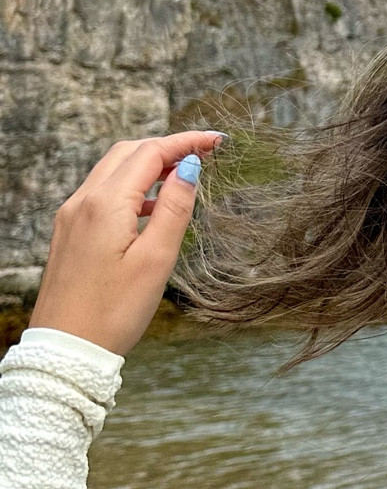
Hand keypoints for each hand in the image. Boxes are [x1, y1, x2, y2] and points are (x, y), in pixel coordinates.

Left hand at [30, 132, 224, 356]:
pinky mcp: (69, 232)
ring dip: (148, 164)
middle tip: (204, 153)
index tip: (217, 141)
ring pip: (112, 170)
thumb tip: (189, 168)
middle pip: (127, 152)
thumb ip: (174, 209)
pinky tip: (152, 207)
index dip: (185, 142)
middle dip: (166, 146)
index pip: (149, 153)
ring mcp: (71, 216)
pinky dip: (131, 187)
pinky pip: (101, 193)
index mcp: (105, 205)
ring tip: (183, 176)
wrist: (67, 348)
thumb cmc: (113, 312)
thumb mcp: (156, 260)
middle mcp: (82, 202)